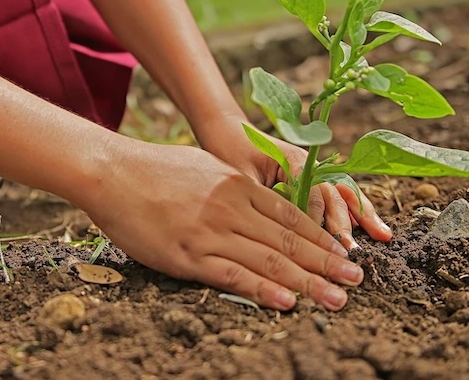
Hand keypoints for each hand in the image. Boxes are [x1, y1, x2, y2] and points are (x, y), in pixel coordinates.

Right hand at [84, 141, 363, 310]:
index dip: (321, 238)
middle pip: (289, 241)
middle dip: (327, 263)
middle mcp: (231, 208)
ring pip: (269, 261)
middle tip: (356, 281)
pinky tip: (287, 302)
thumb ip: (234, 187)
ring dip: (308, 282)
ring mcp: (210, 232)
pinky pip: (233, 275)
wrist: (112, 172)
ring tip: (337, 298)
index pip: (291, 217)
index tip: (344, 254)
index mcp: (237, 185)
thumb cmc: (154, 168)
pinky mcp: (187, 254)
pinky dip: (263, 290)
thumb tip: (258, 202)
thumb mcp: (204, 167)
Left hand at [192, 112, 391, 247]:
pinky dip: (355, 210)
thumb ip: (262, 198)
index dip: (318, 222)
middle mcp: (309, 164)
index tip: (322, 247)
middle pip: (333, 194)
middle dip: (345, 223)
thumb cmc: (229, 152)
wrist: (227, 130)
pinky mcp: (311, 177)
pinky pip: (337, 194)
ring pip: (343, 193)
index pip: (313, 195)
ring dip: (362, 215)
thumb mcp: (240, 176)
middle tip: (352, 251)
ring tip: (383, 236)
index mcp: (293, 161)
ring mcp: (313, 170)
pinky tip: (373, 227)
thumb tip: (276, 230)